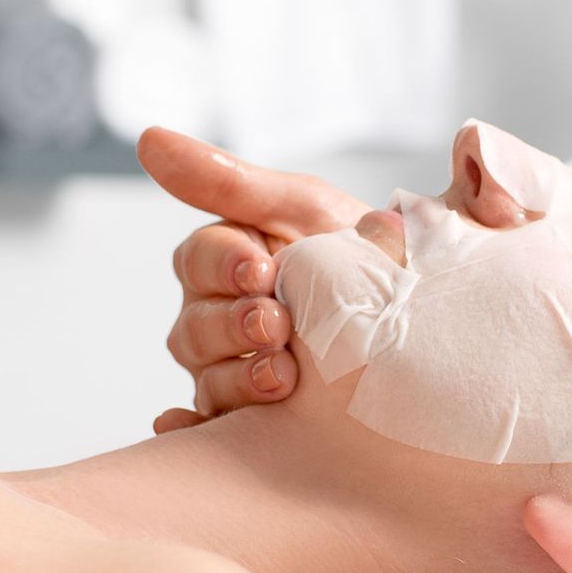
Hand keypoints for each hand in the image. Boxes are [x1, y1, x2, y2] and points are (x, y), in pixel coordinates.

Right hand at [137, 128, 369, 431]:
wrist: (424, 319)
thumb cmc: (359, 250)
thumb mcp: (302, 206)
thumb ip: (228, 179)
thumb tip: (147, 139)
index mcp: (227, 261)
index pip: (198, 260)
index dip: (224, 264)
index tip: (263, 268)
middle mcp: (218, 318)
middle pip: (192, 325)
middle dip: (233, 325)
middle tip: (278, 325)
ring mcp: (231, 372)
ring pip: (204, 379)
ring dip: (235, 378)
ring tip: (283, 377)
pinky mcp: (252, 422)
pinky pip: (206, 433)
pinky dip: (190, 432)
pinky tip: (192, 429)